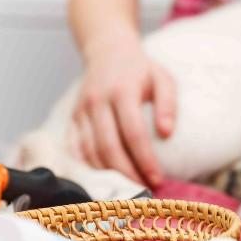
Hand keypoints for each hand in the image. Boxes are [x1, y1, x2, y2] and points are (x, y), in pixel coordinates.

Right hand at [72, 36, 175, 186]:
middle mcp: (97, 101)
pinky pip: (76, 148)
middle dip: (126, 173)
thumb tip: (167, 133)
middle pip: (108, 147)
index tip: (158, 179)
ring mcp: (81, 110)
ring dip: (108, 174)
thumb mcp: (163, 79)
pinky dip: (90, 167)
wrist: (107, 51)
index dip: (145, 160)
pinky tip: (106, 179)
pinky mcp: (72, 117)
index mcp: (121, 92)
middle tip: (144, 189)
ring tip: (129, 188)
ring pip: (89, 151)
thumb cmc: (141, 69)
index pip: (133, 133)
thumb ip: (168, 104)